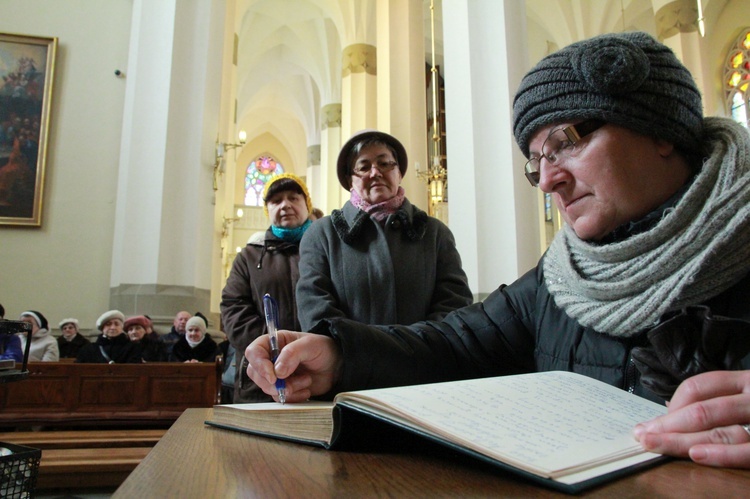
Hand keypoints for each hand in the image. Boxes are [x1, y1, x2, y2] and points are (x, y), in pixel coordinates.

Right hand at [245, 330, 342, 402]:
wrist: (336, 366)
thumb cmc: (323, 349)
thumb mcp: (310, 345)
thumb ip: (292, 354)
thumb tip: (277, 371)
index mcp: (274, 342)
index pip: (254, 352)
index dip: (259, 365)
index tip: (273, 376)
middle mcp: (271, 358)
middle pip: (255, 373)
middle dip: (272, 382)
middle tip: (288, 384)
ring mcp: (276, 375)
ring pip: (267, 388)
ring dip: (287, 389)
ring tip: (306, 380)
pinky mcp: (283, 389)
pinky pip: (279, 398)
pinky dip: (293, 397)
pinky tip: (306, 390)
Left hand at [633, 370, 749, 467]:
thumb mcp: (740, 397)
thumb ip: (712, 401)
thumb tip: (671, 412)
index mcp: (743, 382)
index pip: (700, 386)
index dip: (673, 404)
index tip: (650, 423)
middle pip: (704, 410)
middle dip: (668, 425)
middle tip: (643, 436)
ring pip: (720, 432)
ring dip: (684, 440)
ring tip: (657, 445)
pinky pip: (748, 452)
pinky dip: (722, 454)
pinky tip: (696, 455)